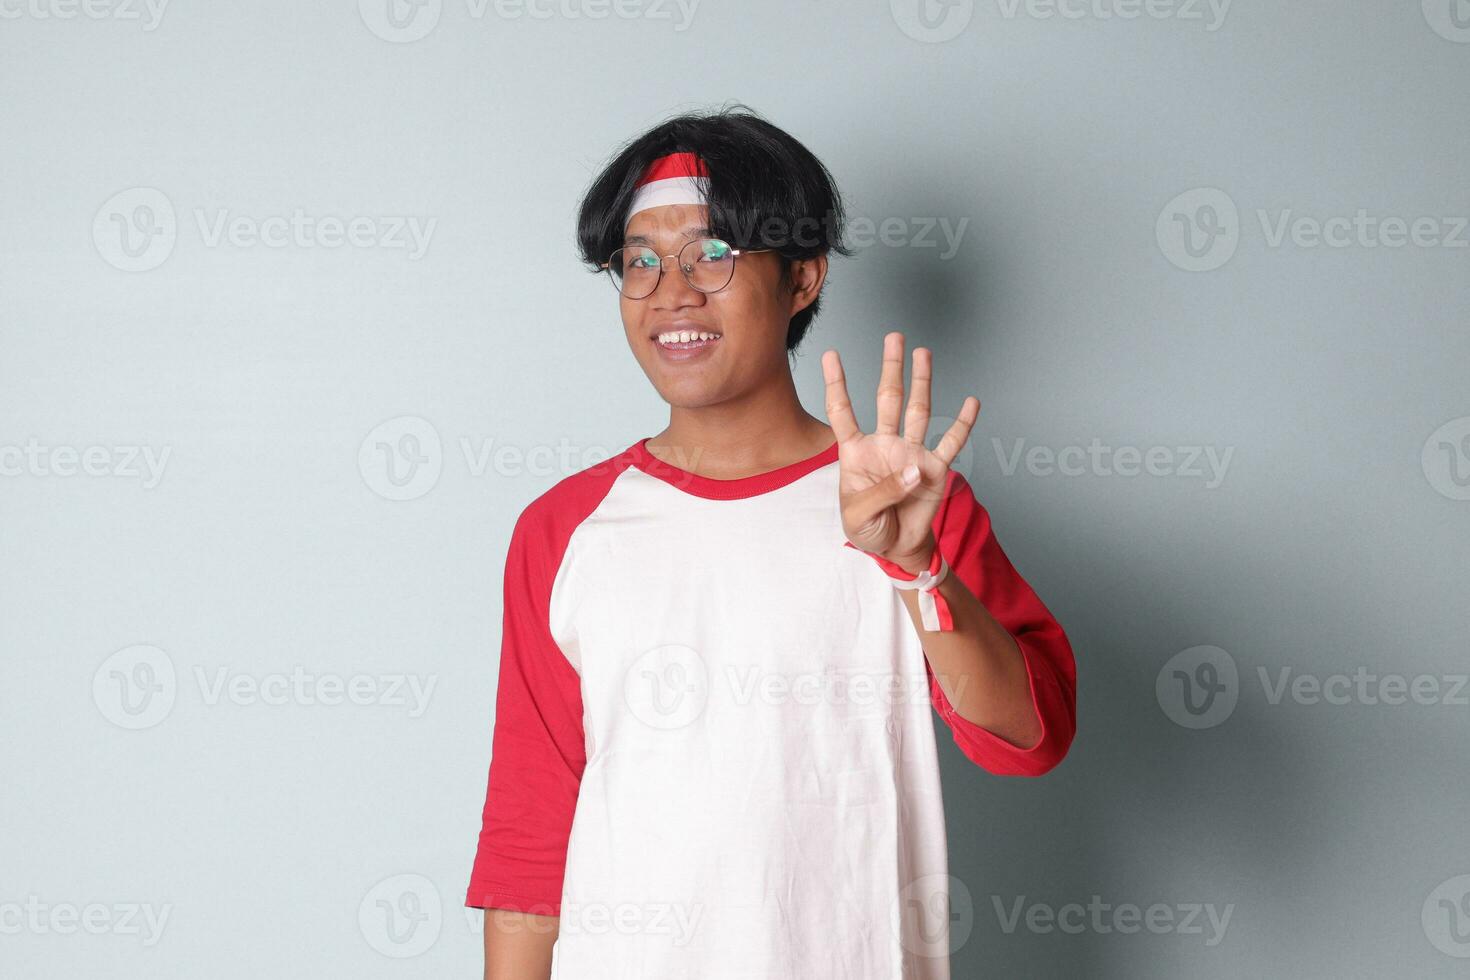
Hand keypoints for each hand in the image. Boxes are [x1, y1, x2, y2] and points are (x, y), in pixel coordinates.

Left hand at [821, 332, 979, 574]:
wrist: (894, 548)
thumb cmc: (868, 528)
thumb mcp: (860, 514)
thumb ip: (883, 491)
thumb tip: (916, 469)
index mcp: (856, 452)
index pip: (843, 412)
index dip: (837, 384)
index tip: (831, 355)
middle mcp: (885, 444)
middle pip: (888, 399)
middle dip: (891, 368)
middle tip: (894, 337)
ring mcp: (911, 453)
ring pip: (918, 410)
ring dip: (922, 382)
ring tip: (924, 353)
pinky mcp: (935, 469)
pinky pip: (951, 443)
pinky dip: (962, 423)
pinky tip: (971, 403)